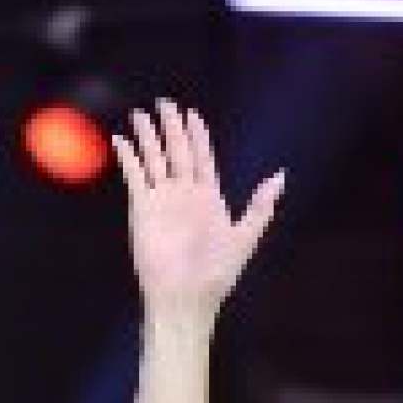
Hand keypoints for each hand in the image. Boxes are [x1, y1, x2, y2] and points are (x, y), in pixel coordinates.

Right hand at [112, 98, 284, 318]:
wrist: (185, 298)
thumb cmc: (216, 275)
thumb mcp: (244, 238)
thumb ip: (261, 206)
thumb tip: (281, 176)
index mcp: (208, 198)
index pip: (201, 158)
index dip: (197, 135)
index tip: (192, 114)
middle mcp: (184, 195)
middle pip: (176, 152)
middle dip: (171, 127)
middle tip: (165, 103)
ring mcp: (162, 201)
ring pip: (153, 159)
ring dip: (147, 137)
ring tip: (141, 114)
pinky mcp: (142, 209)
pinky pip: (134, 177)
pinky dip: (128, 158)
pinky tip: (121, 140)